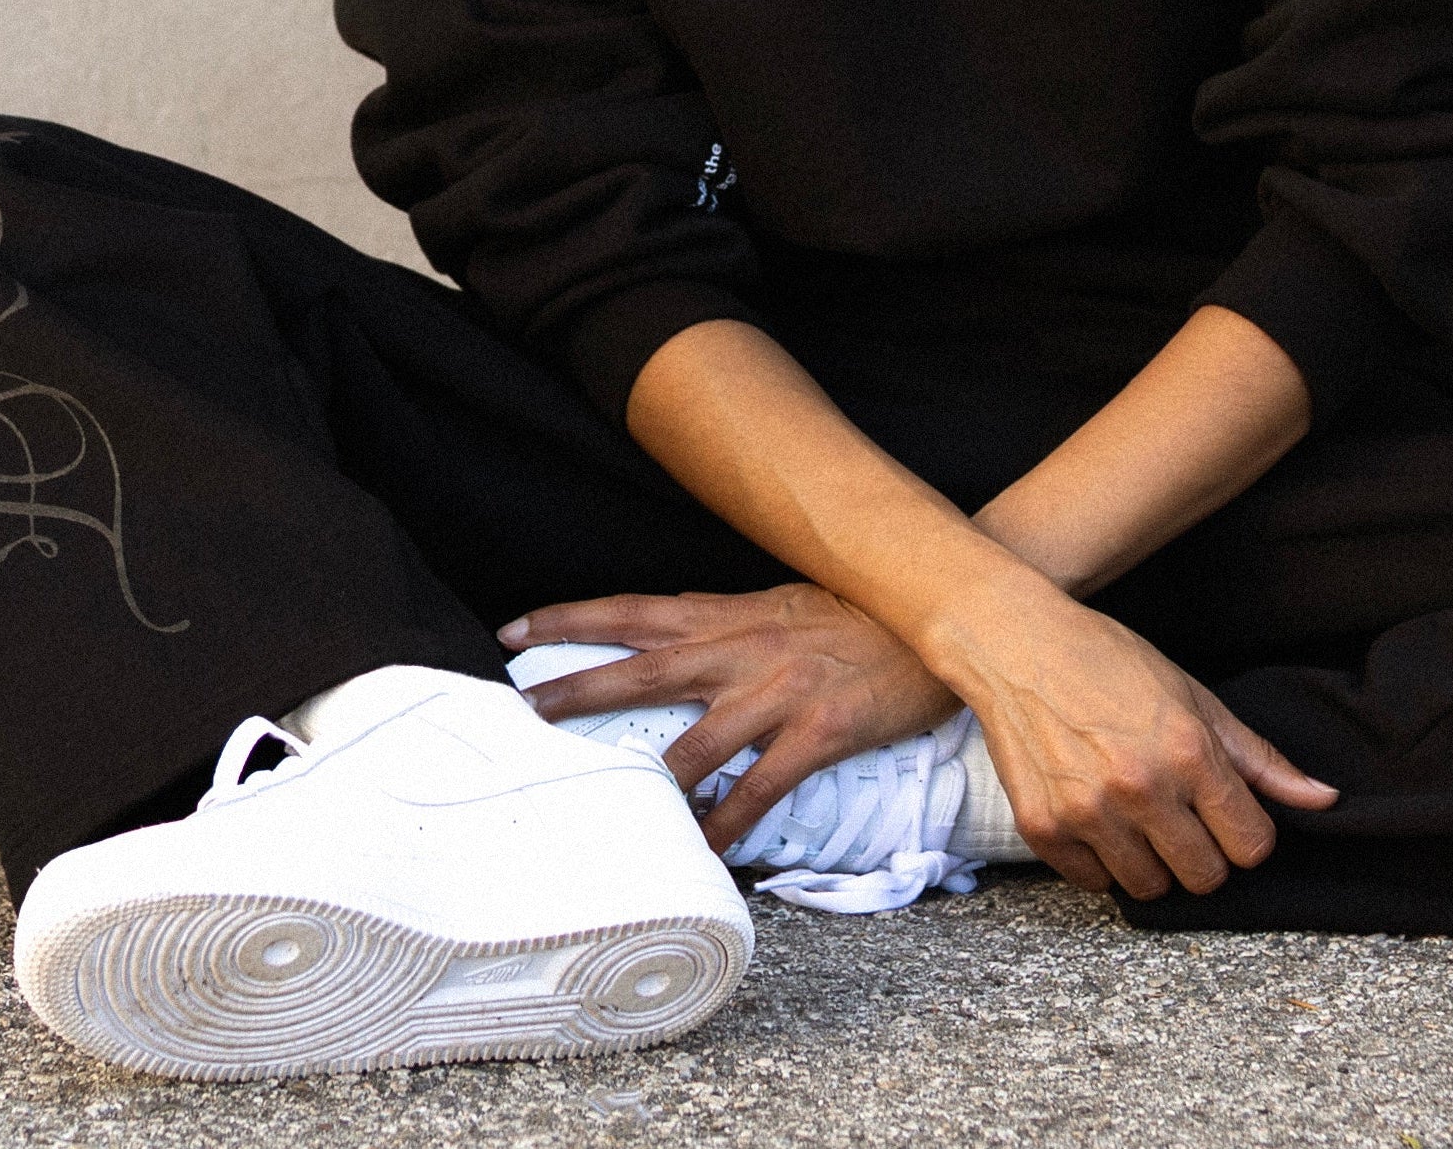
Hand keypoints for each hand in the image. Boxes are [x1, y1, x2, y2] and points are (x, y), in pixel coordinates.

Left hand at [502, 583, 960, 854]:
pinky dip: (728, 822)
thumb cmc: (859, 610)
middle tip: (520, 712)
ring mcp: (781, 688)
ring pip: (695, 739)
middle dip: (577, 690)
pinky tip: (703, 852)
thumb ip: (729, 618)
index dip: (573, 619)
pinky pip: (761, 785)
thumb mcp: (785, 600)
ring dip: (647, 778)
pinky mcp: (821, 728)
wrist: (938, 615)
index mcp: (731, 613)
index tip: (514, 632)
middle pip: (643, 667)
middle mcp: (744, 646)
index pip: (635, 610)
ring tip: (603, 812)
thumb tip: (673, 628)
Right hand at [925, 571, 1337, 900]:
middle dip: (1203, 852)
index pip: (1252, 846)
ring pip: (1150, 889)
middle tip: (1179, 813)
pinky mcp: (1043, 831)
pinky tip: (1096, 813)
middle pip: (1205, 877)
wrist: (1015, 643)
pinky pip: (1095, 884)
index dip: (1245, 832)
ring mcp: (1088, 814)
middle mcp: (1140, 788)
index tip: (1226, 813)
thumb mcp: (1193, 696)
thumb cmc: (1109, 660)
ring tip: (1136, 813)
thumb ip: (1259, 758)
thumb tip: (1324, 800)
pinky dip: (1102, 860)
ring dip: (1152, 860)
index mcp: (1188, 752)